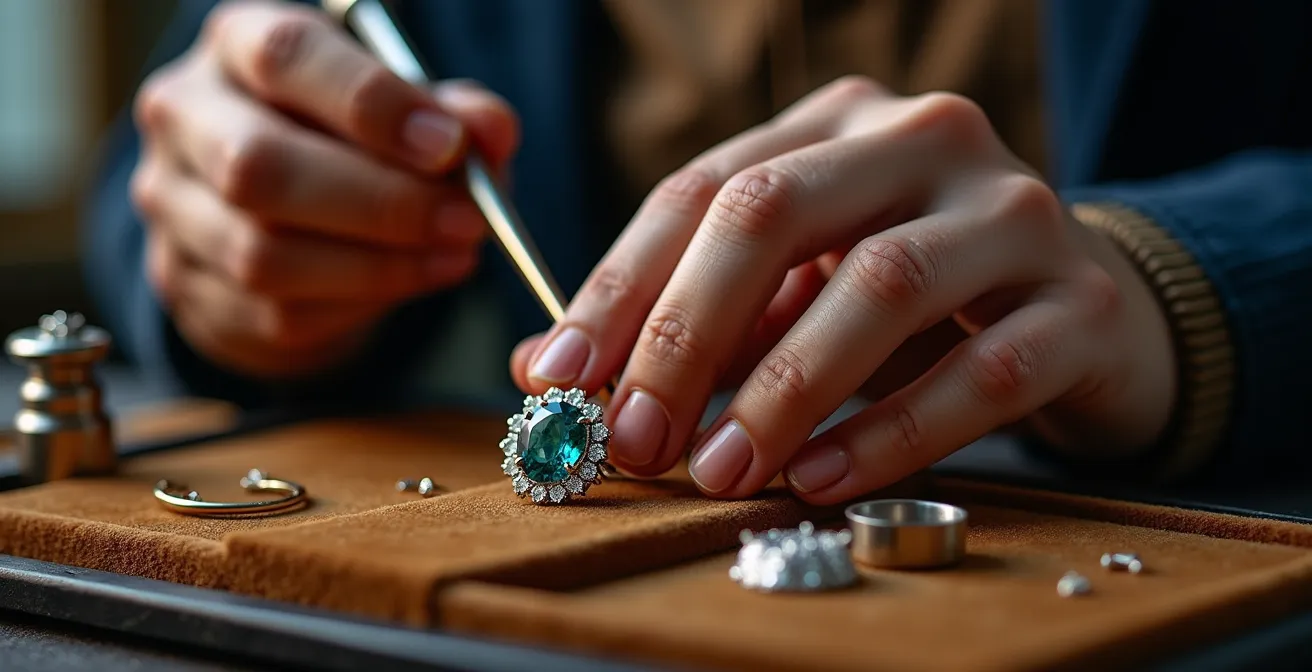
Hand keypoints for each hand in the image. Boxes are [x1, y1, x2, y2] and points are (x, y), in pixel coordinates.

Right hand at [130, 0, 517, 378]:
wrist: (288, 205)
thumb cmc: (355, 137)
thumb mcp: (408, 105)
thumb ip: (456, 113)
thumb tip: (490, 133)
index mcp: (237, 44)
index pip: (286, 57)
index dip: (372, 104)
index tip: (450, 146)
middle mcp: (185, 117)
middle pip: (259, 166)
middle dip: (381, 203)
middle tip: (468, 220)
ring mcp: (172, 205)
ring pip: (261, 254)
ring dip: (377, 266)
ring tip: (454, 255)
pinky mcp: (186, 283)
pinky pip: (272, 315)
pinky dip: (356, 306)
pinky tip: (408, 282)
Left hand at [509, 77, 1175, 502]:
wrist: (1092, 316)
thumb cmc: (920, 305)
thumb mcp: (800, 291)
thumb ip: (693, 320)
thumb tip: (548, 373)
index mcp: (838, 126)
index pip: (702, 189)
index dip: (619, 286)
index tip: (558, 379)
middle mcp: (925, 141)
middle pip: (773, 212)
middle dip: (686, 333)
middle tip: (637, 437)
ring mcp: (1014, 212)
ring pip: (878, 284)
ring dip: (783, 389)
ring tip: (721, 470)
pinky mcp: (1081, 305)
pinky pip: (980, 372)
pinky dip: (891, 433)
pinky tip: (824, 479)